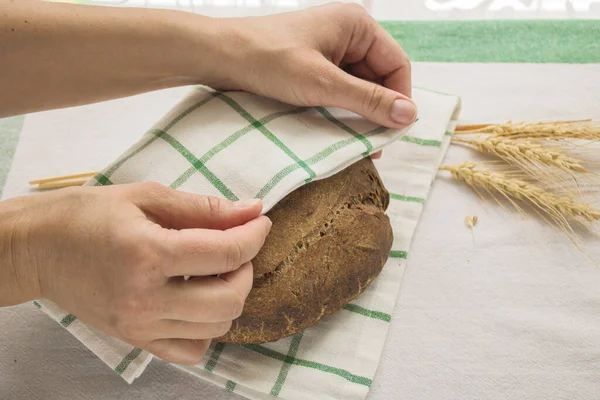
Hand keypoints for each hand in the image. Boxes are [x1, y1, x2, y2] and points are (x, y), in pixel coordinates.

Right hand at [0, 183, 270, 363]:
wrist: (37, 249)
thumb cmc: (86, 215)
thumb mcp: (145, 196)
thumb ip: (203, 207)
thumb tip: (252, 210)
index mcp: (147, 254)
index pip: (225, 253)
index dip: (254, 234)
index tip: (260, 221)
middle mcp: (145, 298)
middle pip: (230, 298)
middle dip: (247, 268)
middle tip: (237, 246)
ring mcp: (140, 326)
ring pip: (217, 325)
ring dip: (231, 295)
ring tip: (216, 270)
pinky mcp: (136, 339)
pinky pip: (192, 350)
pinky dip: (208, 327)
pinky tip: (199, 302)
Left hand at [214, 3, 415, 128]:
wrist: (219, 56)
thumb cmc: (268, 60)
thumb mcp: (322, 83)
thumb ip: (367, 100)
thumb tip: (409, 116)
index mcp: (357, 25)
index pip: (397, 65)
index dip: (399, 99)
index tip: (394, 132)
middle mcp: (348, 34)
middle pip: (379, 77)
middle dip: (379, 109)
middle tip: (374, 145)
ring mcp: (330, 50)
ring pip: (359, 86)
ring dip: (359, 113)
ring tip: (356, 143)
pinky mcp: (314, 65)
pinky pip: (339, 89)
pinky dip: (341, 109)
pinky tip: (338, 131)